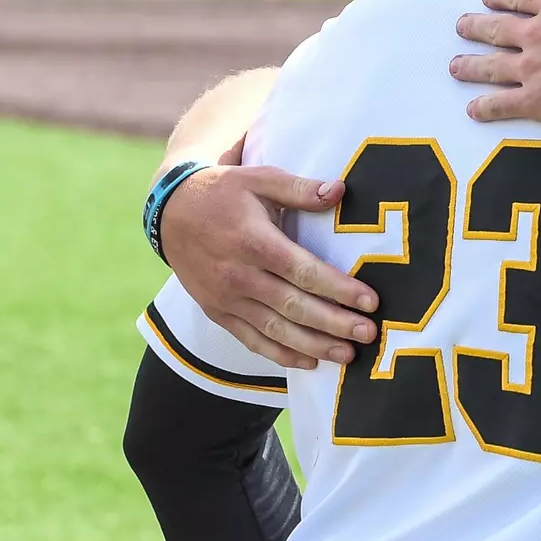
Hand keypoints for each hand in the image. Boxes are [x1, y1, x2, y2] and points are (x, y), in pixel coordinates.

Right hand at [161, 165, 378, 368]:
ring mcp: (226, 299)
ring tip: (348, 355)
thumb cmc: (223, 192)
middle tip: (369, 333)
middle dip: (334, 323)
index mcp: (254, 242)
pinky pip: (251, 340)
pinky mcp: (218, 312)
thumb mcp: (259, 178)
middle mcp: (239, 276)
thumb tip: (340, 190)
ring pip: (275, 330)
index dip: (338, 288)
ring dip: (313, 345)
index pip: (302, 271)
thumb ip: (300, 188)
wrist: (169, 212)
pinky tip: (309, 362)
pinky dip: (280, 354)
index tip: (370, 302)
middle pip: (293, 306)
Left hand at [449, 0, 540, 126]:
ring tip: (455, 67)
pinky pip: (503, 104)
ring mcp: (534, 68)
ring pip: (492, 66)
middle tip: (461, 27)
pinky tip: (474, 110)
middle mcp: (538, 34)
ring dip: (470, 66)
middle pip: (496, 29)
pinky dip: (486, 107)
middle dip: (475, 27)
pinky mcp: (538, 101)